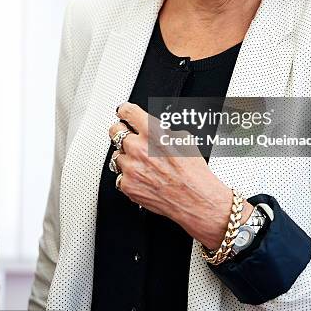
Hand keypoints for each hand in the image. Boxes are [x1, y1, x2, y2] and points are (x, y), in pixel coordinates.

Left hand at [110, 102, 252, 249]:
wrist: (195, 199)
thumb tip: (155, 127)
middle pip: (115, 131)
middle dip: (121, 131)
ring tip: (142, 163)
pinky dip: (128, 176)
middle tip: (128, 136)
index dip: (124, 111)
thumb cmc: (193, 172)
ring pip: (116, 154)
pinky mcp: (127, 185)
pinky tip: (142, 177)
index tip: (123, 112)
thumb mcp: (184, 139)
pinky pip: (120, 175)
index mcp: (153, 132)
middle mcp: (138, 148)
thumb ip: (163, 130)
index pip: (127, 111)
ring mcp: (130, 167)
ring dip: (126, 156)